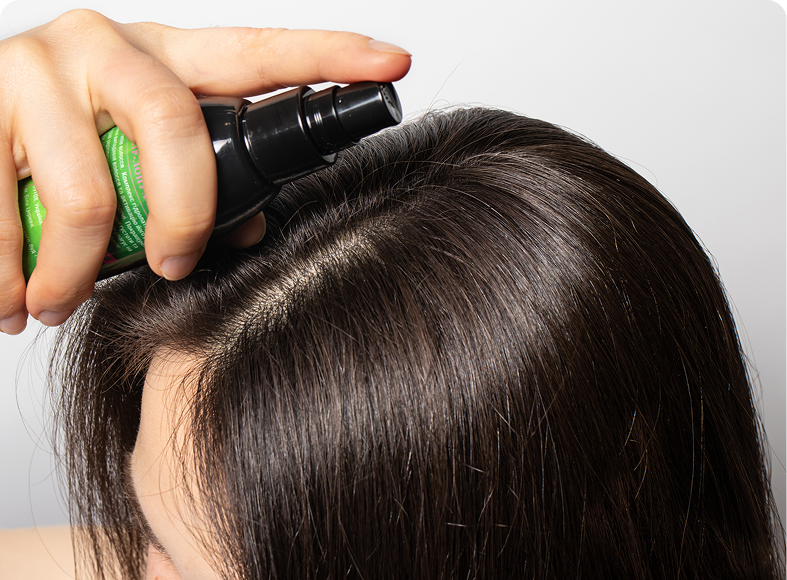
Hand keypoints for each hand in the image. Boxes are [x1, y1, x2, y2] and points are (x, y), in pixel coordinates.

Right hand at [0, 9, 410, 333]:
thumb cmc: (70, 144)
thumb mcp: (142, 149)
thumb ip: (200, 179)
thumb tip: (251, 223)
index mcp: (165, 56)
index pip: (258, 50)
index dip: (329, 55)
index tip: (391, 64)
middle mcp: (105, 47)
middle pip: (174, 124)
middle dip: (182, 217)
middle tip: (172, 265)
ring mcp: (36, 68)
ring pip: (85, 191)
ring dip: (77, 270)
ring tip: (60, 299)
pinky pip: (1, 211)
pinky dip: (11, 272)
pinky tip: (14, 295)